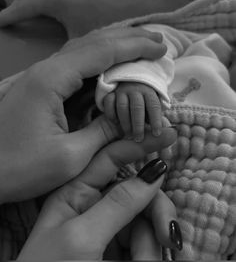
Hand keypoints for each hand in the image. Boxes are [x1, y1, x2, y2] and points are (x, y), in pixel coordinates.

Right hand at [0, 0, 190, 37]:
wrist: (141, 0)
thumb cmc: (112, 22)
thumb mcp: (84, 39)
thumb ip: (68, 45)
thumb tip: (60, 58)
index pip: (21, 8)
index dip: (9, 17)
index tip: (1, 25)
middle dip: (18, 3)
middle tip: (14, 15)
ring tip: (29, 3)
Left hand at [0, 27, 165, 203]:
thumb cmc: (19, 169)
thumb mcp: (70, 156)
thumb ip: (105, 132)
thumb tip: (134, 121)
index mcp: (52, 80)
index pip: (101, 51)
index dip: (135, 47)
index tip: (161, 47)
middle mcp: (46, 70)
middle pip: (92, 42)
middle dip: (128, 39)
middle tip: (157, 40)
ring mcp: (42, 77)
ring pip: (84, 51)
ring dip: (114, 47)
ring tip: (141, 46)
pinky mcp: (42, 88)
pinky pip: (76, 67)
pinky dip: (100, 62)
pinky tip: (113, 65)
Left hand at [18, 128, 176, 259]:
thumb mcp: (82, 237)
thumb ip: (118, 203)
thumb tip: (153, 172)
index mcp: (75, 193)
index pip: (111, 158)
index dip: (139, 145)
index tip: (167, 135)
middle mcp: (93, 205)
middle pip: (137, 192)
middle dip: (154, 211)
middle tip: (167, 234)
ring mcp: (107, 227)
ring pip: (144, 218)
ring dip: (149, 243)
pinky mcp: (119, 247)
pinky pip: (144, 240)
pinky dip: (147, 254)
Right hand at [104, 82, 162, 142]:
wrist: (129, 83)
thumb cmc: (144, 101)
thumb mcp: (152, 106)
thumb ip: (158, 117)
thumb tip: (169, 132)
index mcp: (149, 92)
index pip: (154, 106)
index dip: (156, 120)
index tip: (157, 134)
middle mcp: (135, 90)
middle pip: (137, 107)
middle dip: (138, 125)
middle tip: (139, 139)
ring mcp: (122, 91)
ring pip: (122, 106)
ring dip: (125, 122)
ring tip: (128, 134)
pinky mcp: (110, 94)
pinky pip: (109, 102)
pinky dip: (111, 113)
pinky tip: (115, 123)